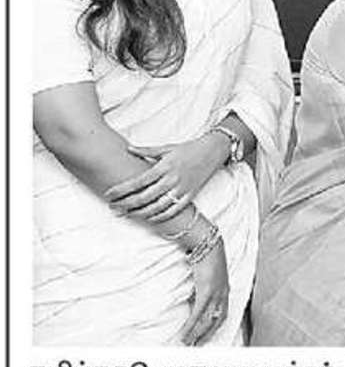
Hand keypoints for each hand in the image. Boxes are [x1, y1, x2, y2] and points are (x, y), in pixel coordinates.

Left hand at [105, 135, 229, 224]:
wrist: (213, 151)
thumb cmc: (189, 148)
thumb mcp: (166, 147)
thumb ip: (146, 151)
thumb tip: (128, 149)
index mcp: (164, 167)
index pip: (138, 181)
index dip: (122, 189)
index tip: (109, 194)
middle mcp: (172, 180)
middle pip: (144, 197)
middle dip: (126, 203)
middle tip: (113, 207)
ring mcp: (182, 189)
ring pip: (157, 207)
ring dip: (139, 212)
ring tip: (126, 214)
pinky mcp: (190, 196)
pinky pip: (173, 210)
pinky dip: (160, 217)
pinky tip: (148, 218)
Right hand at [175, 214, 229, 345]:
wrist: (208, 242)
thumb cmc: (207, 256)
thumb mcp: (208, 274)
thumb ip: (204, 285)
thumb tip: (196, 294)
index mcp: (225, 291)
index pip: (222, 315)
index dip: (214, 328)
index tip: (205, 338)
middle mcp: (224, 294)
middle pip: (217, 321)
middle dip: (207, 335)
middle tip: (196, 347)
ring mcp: (217, 293)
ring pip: (208, 320)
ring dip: (198, 334)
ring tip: (187, 344)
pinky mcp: (208, 290)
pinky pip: (199, 312)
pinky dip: (192, 325)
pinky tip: (185, 334)